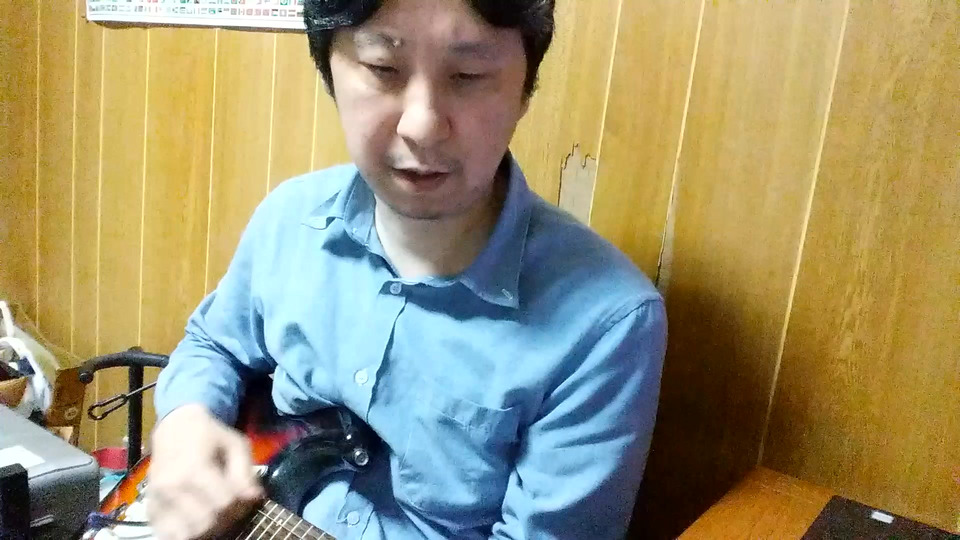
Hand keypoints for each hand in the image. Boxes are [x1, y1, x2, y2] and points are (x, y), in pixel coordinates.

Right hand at [147, 403, 263, 538]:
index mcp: (193, 467)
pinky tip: (197, 521)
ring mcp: (157, 501)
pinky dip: (187, 533)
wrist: (174, 429)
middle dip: (226, 518)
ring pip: (189, 533)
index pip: (223, 502)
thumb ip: (245, 472)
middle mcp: (171, 487)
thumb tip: (254, 498)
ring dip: (208, 529)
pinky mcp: (151, 511)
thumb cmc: (210, 436)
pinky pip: (169, 536)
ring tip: (215, 513)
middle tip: (232, 506)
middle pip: (207, 522)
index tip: (245, 496)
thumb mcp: (235, 444)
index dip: (241, 504)